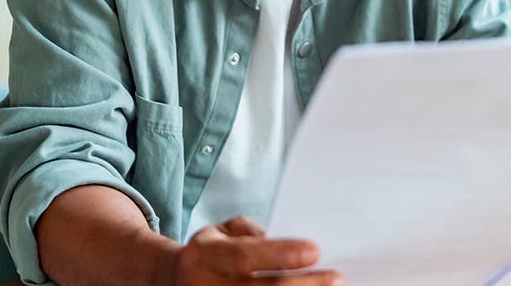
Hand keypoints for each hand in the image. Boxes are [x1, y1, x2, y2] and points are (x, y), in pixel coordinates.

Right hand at [177, 215, 342, 284]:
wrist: (174, 281)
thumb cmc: (210, 253)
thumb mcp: (221, 230)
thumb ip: (250, 231)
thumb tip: (285, 243)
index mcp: (205, 256)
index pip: (245, 256)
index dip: (280, 254)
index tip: (315, 250)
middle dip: (302, 285)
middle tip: (335, 276)